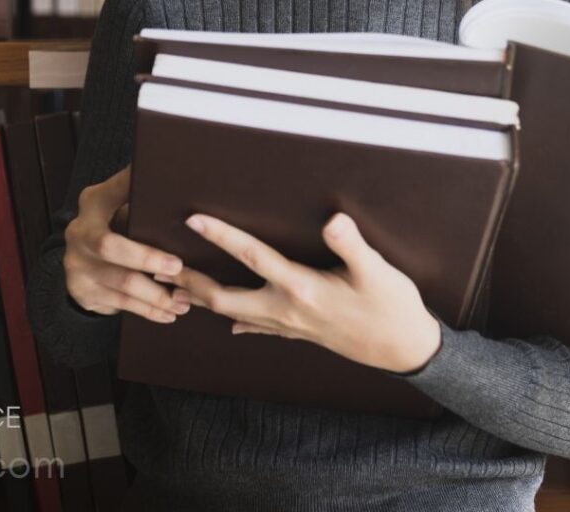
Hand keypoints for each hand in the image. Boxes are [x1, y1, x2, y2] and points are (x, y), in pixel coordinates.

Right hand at [63, 164, 190, 323]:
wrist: (81, 260)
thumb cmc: (117, 225)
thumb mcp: (119, 204)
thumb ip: (138, 194)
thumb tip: (177, 178)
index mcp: (93, 203)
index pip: (115, 192)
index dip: (134, 193)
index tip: (168, 200)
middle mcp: (78, 232)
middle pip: (110, 246)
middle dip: (148, 259)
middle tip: (178, 268)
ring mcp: (76, 265)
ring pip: (121, 283)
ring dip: (156, 295)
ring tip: (184, 301)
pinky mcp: (81, 292)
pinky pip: (119, 305)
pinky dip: (147, 310)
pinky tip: (168, 314)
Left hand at [160, 212, 441, 373]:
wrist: (406, 351)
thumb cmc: (393, 306)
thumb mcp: (378, 271)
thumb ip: (352, 245)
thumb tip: (334, 220)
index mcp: (302, 288)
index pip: (253, 257)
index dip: (222, 236)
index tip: (193, 219)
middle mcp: (288, 310)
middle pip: (227, 298)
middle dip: (193, 283)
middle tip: (162, 267)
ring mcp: (291, 326)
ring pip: (236, 315)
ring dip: (206, 301)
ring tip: (178, 289)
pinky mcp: (300, 334)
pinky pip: (258, 328)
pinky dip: (238, 322)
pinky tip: (230, 324)